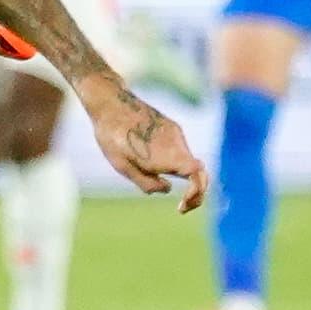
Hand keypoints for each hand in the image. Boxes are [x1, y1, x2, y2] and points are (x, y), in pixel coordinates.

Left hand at [80, 75, 208, 211]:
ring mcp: (175, 133)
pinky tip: (154, 165)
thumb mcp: (123, 166)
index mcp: (166, 154)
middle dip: (196, 192)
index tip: (182, 206)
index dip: (197, 193)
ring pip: (189, 161)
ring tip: (159, 183)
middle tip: (182, 207)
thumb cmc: (112, 136)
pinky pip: (180, 150)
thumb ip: (146, 182)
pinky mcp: (171, 127)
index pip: (197, 175)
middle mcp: (176, 142)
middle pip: (199, 171)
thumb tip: (168, 189)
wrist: (110, 102)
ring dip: (184, 178)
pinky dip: (176, 164)